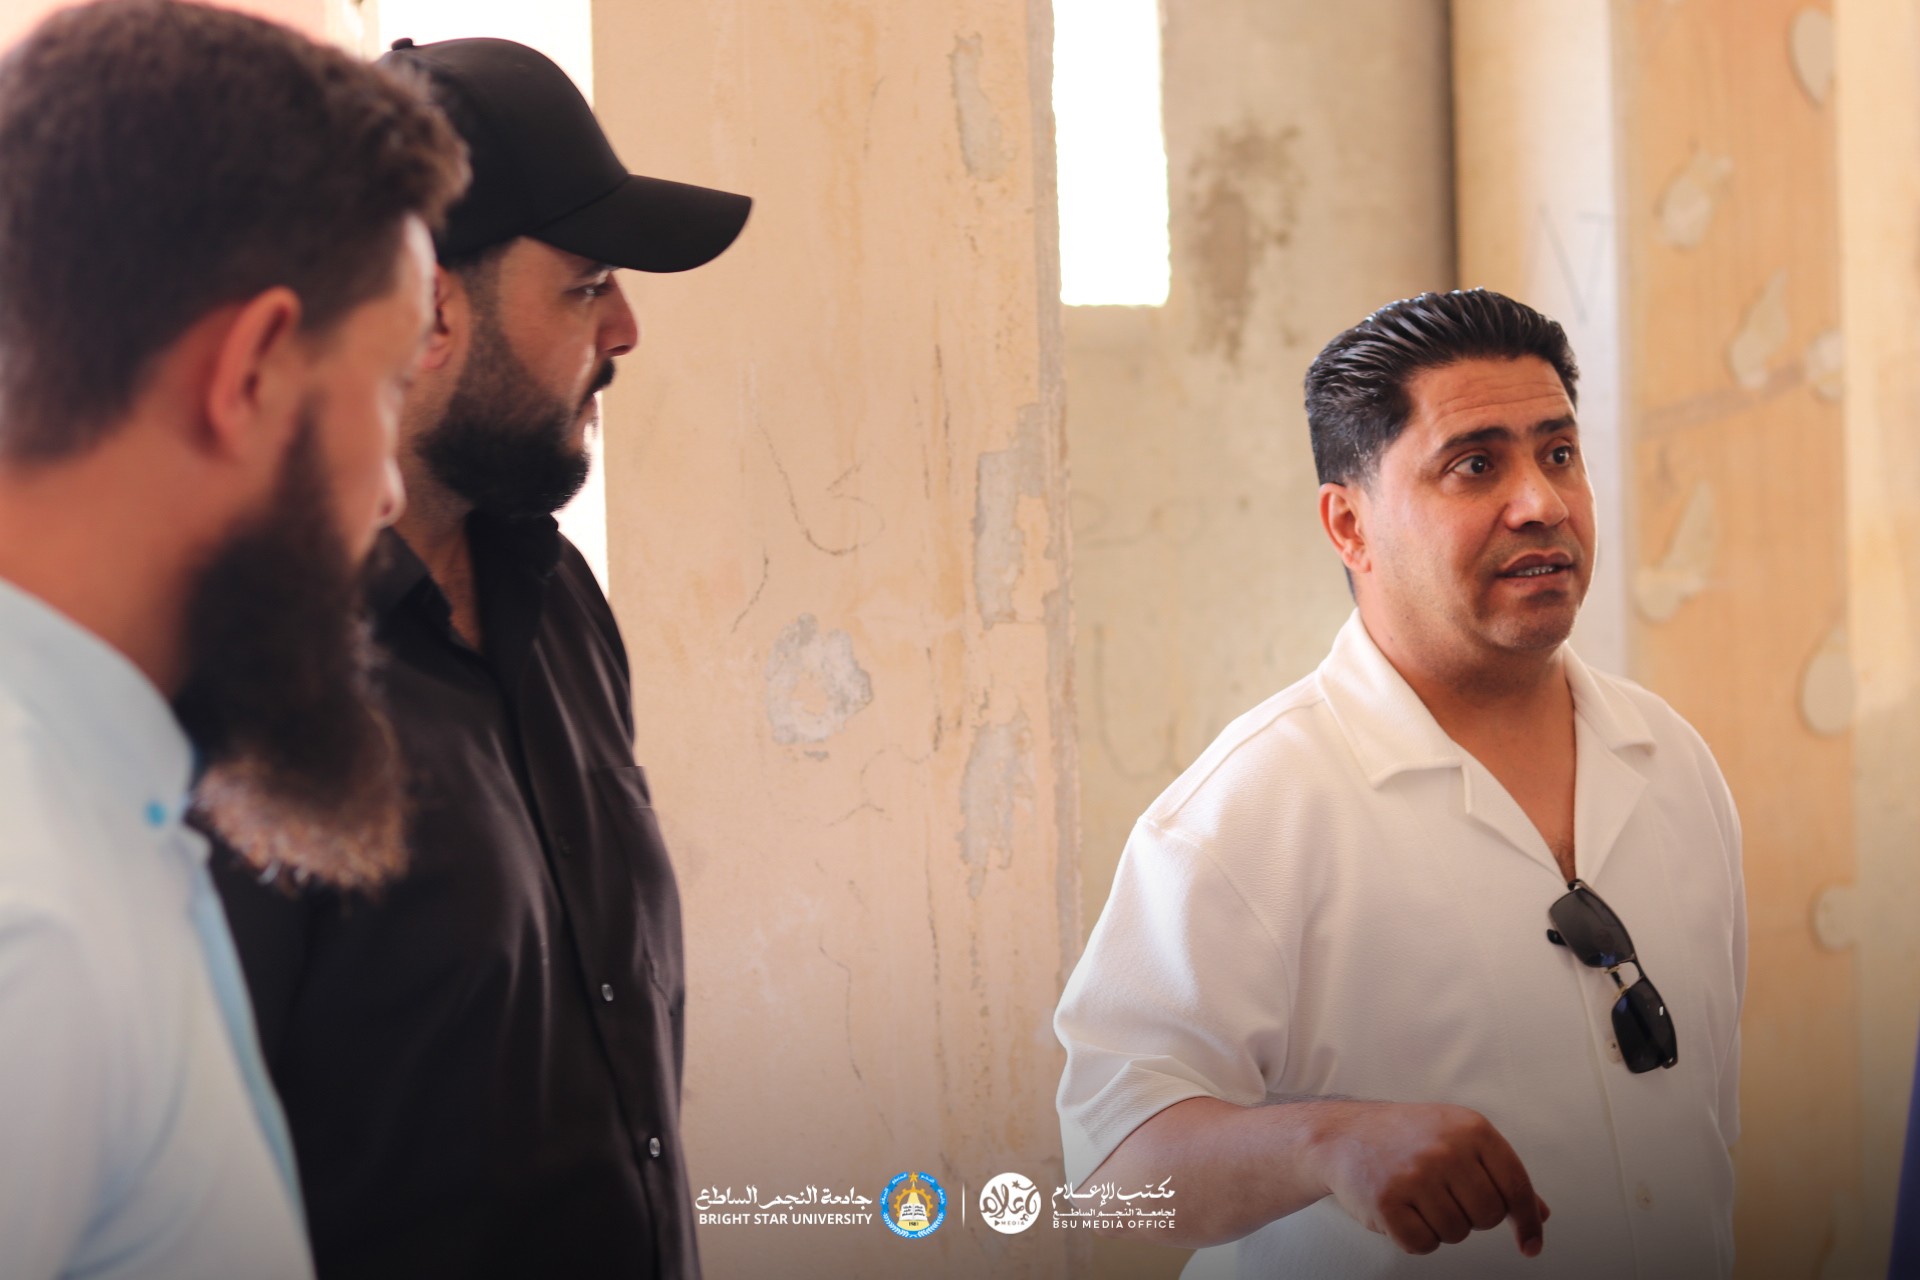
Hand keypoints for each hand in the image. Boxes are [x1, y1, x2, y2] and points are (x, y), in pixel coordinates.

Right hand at [1305, 1101, 1549, 1257]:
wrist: (1342, 1135)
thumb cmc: (1405, 1137)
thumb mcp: (1457, 1137)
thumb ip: (1499, 1174)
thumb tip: (1539, 1214)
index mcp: (1471, 1128)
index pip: (1516, 1186)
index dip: (1526, 1222)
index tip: (1530, 1245)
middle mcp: (1446, 1148)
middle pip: (1487, 1216)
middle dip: (1470, 1217)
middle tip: (1444, 1196)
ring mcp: (1415, 1174)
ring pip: (1456, 1233)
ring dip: (1439, 1226)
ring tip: (1417, 1197)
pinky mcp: (1387, 1201)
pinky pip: (1423, 1244)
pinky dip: (1414, 1237)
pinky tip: (1400, 1209)